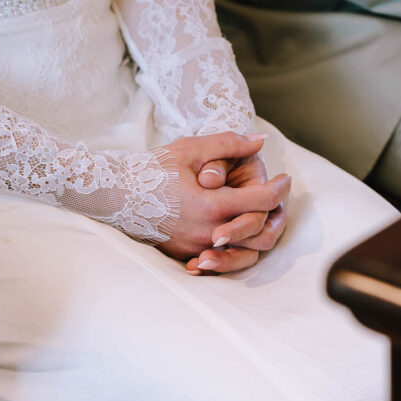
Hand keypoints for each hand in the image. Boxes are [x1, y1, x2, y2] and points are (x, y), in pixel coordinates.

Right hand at [155, 133, 290, 266]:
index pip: (262, 201)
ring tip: (263, 214)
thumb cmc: (153, 169)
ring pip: (245, 252)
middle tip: (278, 194)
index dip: (280, 189)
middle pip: (259, 230)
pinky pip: (221, 259)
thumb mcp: (191, 149)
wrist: (115, 195)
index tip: (286, 179)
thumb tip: (260, 141)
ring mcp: (197, 247)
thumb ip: (229, 144)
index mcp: (213, 205)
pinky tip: (239, 232)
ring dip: (259, 233)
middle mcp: (209, 232)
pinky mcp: (186, 254)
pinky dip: (236, 248)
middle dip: (275, 211)